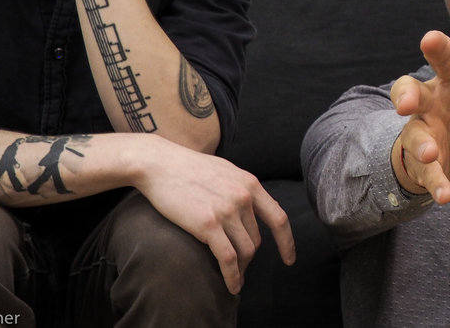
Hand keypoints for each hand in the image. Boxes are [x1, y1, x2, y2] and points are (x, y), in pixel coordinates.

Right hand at [132, 138, 295, 294]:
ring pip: (246, 251)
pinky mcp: (208, 224)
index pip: (278, 218)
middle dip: (249, 257)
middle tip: (240, 268)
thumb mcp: (225, 171)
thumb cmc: (189, 168)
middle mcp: (243, 197)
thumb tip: (250, 205)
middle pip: (256, 239)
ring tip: (235, 278)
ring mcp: (227, 210)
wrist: (161, 164)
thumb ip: (240, 188)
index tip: (289, 258)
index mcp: (250, 184)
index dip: (286, 241)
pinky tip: (232, 286)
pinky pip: (228, 258)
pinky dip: (233, 276)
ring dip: (242, 269)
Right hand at [390, 31, 449, 203]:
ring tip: (430, 154)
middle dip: (406, 95)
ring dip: (421, 145)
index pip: (446, 62)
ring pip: (414, 134)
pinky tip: (444, 196)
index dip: (438, 50)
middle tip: (406, 104)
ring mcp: (422, 129)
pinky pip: (424, 171)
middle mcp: (431, 101)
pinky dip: (434, 182)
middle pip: (411, 91)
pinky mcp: (420, 159)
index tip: (429, 38)